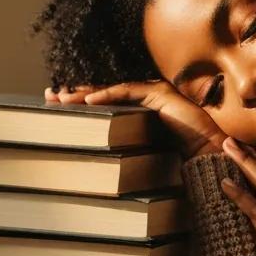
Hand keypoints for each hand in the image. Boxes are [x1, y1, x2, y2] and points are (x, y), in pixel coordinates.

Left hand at [44, 81, 226, 158]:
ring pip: (111, 92)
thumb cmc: (176, 158)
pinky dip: (107, 96)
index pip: (103, 104)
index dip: (79, 103)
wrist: (206, 154)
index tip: (55, 106)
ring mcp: (151, 92)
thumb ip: (122, 148)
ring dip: (85, 94)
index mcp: (136, 110)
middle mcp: (142, 97)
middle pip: (102, 94)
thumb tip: (92, 163)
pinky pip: (127, 93)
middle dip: (75, 95)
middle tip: (50, 96)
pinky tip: (88, 101)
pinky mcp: (159, 93)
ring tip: (62, 99)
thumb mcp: (140, 151)